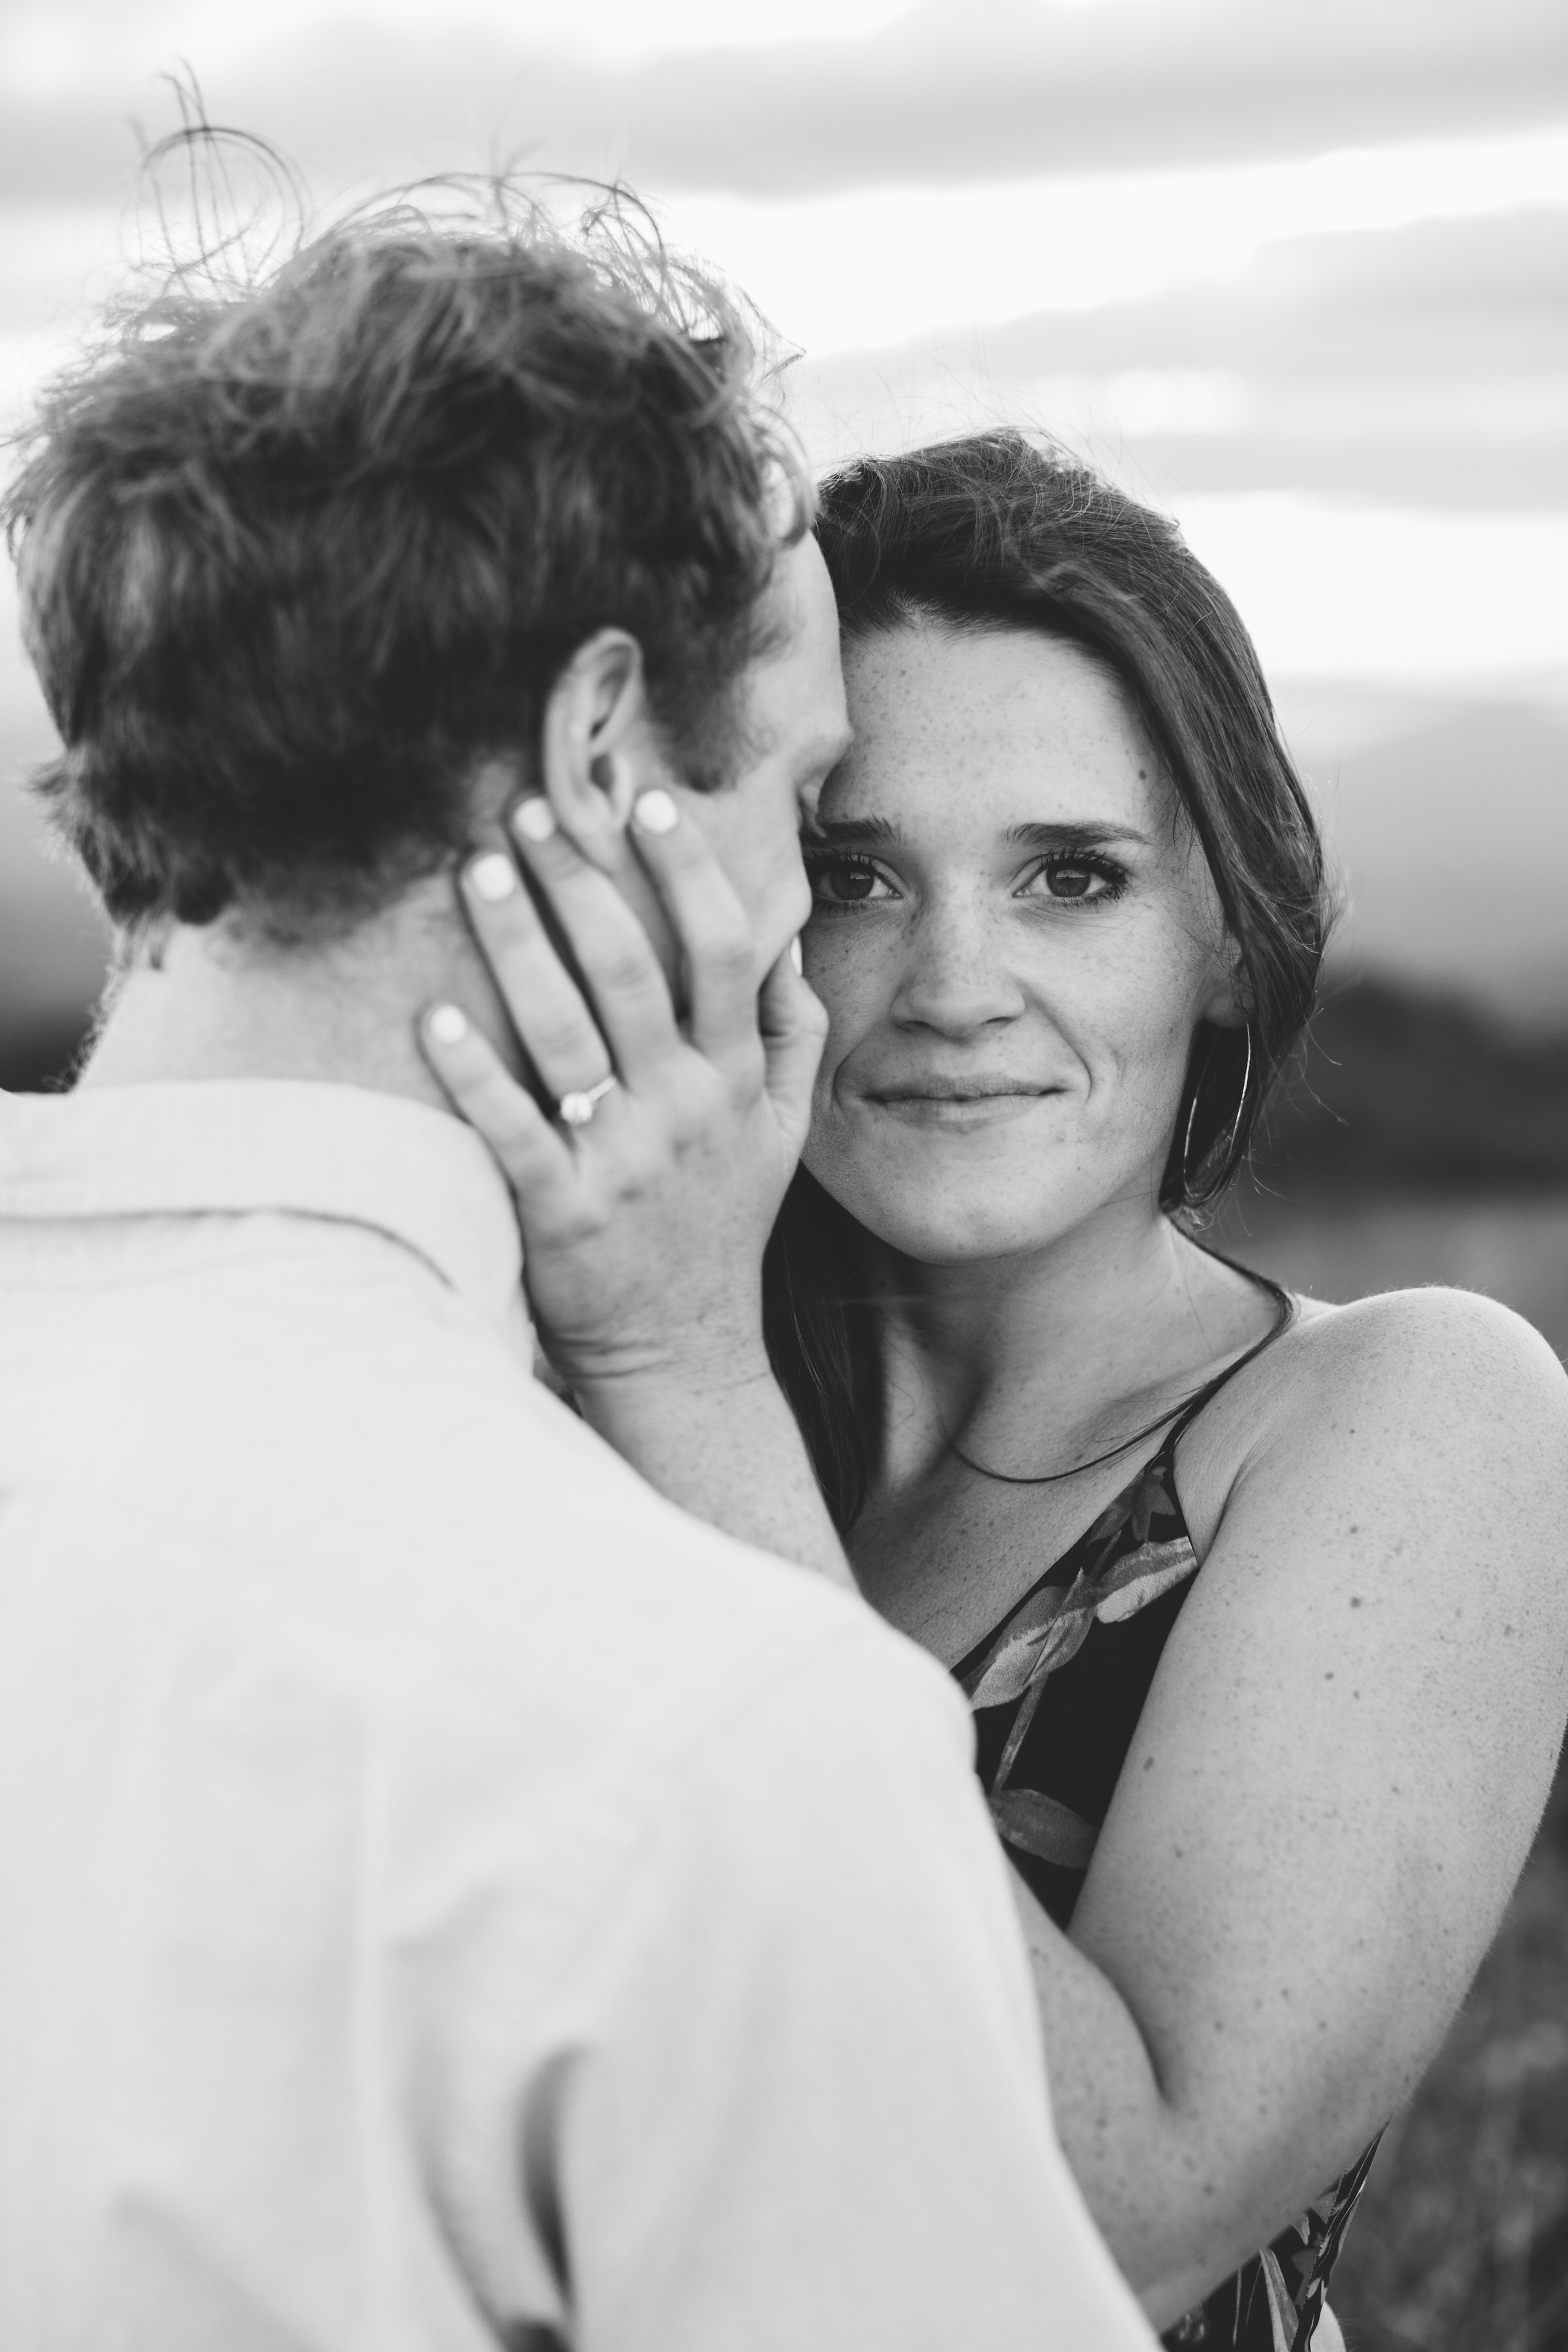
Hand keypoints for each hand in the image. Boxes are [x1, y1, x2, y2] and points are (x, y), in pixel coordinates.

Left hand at [419, 788, 826, 1402]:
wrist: (685, 1353)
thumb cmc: (722, 1227)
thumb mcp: (785, 1134)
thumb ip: (795, 1036)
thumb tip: (788, 941)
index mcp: (738, 1079)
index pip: (724, 950)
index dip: (689, 869)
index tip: (645, 800)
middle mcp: (687, 1109)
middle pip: (633, 971)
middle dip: (580, 883)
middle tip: (527, 813)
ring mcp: (625, 1160)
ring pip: (567, 1033)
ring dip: (518, 946)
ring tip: (474, 872)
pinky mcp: (563, 1213)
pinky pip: (513, 1131)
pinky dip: (473, 1075)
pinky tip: (432, 1017)